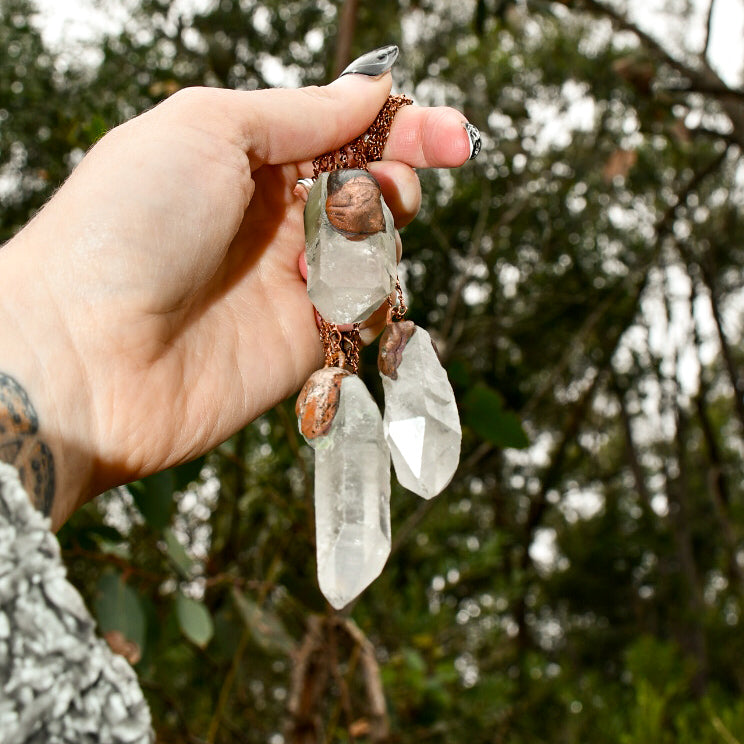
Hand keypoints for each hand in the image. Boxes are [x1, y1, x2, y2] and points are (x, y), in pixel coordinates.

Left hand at [0, 71, 474, 527]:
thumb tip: (369, 92)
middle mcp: (270, 220)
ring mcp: (287, 284)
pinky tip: (342, 295)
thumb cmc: (127, 227)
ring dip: (378, 241)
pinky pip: (365, 314)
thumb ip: (298, 114)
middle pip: (367, 193)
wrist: (88, 355)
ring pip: (374, 252)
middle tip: (393, 190)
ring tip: (346, 244)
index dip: (403, 132)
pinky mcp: (301, 344)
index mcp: (244, 159)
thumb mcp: (209, 129)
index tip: (453, 137)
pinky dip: (371, 299)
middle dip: (397, 183)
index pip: (344, 135)